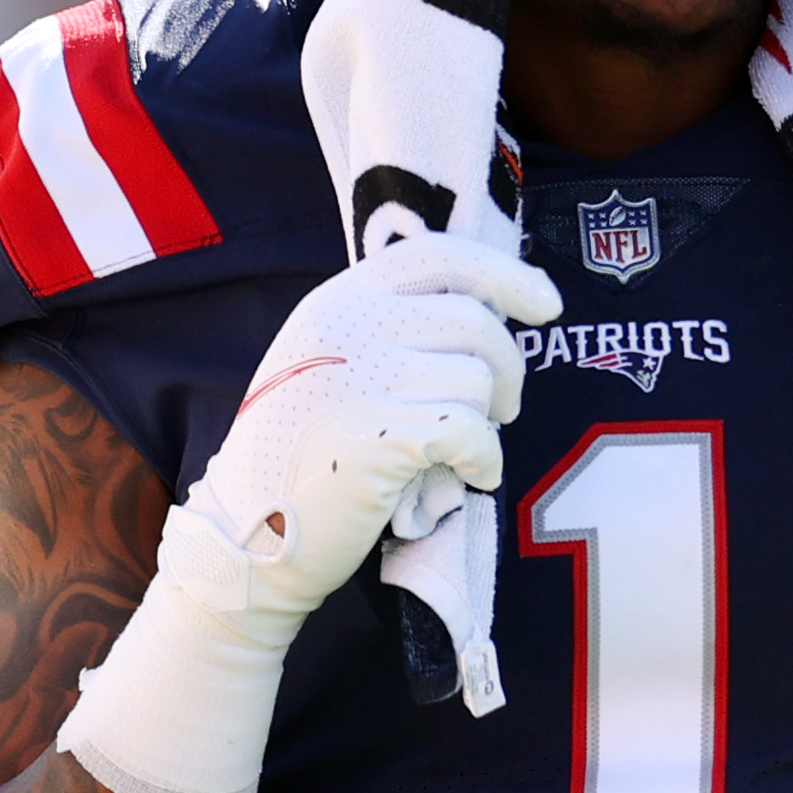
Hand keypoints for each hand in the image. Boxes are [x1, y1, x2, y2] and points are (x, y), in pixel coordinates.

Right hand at [162, 234, 561, 645]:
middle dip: (507, 368)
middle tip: (500, 408)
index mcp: (337, 301)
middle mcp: (344, 327)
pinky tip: (470, 476)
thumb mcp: (332, 364)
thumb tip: (493, 309)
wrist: (245, 537)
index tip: (547, 305)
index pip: (438, 254)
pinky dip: (485, 459)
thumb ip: (391, 328)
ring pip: (477, 378)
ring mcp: (356, 379)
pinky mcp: (375, 437)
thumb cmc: (305, 454)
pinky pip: (471, 431)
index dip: (505, 273)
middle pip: (474, 319)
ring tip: (463, 449)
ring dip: (490, 420)